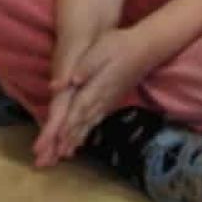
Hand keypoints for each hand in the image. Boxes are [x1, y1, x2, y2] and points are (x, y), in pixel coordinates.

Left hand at [35, 23, 160, 165]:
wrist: (146, 49)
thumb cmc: (121, 45)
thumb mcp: (100, 49)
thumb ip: (86, 66)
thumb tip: (71, 80)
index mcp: (97, 86)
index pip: (79, 109)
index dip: (67, 125)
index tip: (56, 140)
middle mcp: (102, 98)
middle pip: (82, 122)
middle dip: (68, 139)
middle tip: (55, 156)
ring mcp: (108, 101)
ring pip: (89, 123)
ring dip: (76, 139)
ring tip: (65, 154)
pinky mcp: (111, 100)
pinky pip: (97, 120)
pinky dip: (87, 131)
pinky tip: (81, 139)